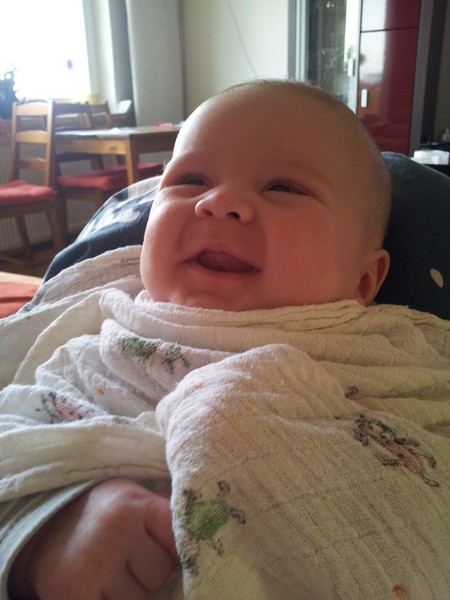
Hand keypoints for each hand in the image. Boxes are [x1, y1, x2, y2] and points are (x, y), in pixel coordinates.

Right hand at [9, 479, 178, 599]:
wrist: (45, 526)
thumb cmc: (104, 513)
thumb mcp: (135, 499)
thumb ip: (166, 516)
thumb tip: (209, 529)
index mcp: (134, 504)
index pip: (179, 536)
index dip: (175, 546)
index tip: (165, 545)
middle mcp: (114, 531)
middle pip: (160, 573)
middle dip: (149, 571)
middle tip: (127, 556)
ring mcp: (93, 566)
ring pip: (140, 598)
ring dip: (130, 591)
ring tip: (110, 569)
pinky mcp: (72, 595)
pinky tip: (99, 587)